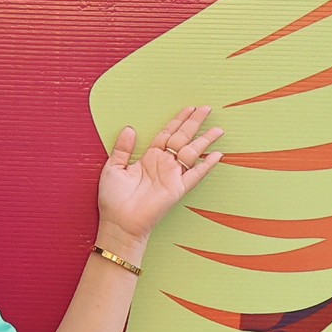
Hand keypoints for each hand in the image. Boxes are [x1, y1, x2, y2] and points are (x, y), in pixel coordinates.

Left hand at [99, 105, 221, 246]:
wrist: (118, 223)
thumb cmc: (113, 199)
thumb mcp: (113, 167)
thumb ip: (122, 148)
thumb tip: (130, 128)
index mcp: (149, 157)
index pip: (167, 133)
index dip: (178, 120)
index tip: (190, 108)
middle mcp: (163, 164)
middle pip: (183, 137)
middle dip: (195, 122)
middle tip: (207, 108)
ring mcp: (172, 176)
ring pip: (192, 152)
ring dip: (205, 140)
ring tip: (218, 129)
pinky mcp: (177, 189)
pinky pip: (195, 174)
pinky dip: (206, 165)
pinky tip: (217, 155)